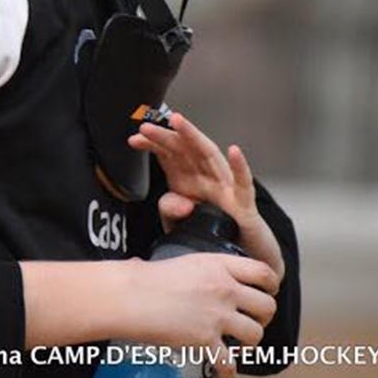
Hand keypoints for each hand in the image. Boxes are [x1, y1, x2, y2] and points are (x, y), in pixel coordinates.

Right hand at [123, 253, 278, 377]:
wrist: (129, 296)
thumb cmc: (142, 278)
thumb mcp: (176, 260)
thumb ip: (193, 268)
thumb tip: (178, 272)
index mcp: (218, 264)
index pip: (262, 271)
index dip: (271, 285)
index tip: (268, 291)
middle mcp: (224, 288)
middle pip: (266, 306)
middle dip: (263, 317)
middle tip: (251, 321)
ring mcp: (217, 315)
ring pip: (255, 335)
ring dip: (249, 344)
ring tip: (237, 346)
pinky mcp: (205, 340)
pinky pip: (229, 363)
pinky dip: (228, 372)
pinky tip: (223, 373)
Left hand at [128, 113, 284, 285]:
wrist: (240, 256)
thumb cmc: (211, 232)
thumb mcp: (178, 222)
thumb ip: (170, 209)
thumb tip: (177, 200)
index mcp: (188, 179)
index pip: (169, 154)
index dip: (152, 145)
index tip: (134, 140)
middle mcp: (206, 178)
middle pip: (184, 149)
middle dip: (165, 136)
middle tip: (146, 127)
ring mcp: (226, 188)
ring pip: (210, 156)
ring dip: (194, 137)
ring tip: (178, 121)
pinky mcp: (244, 204)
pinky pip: (243, 184)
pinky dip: (240, 167)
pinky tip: (233, 151)